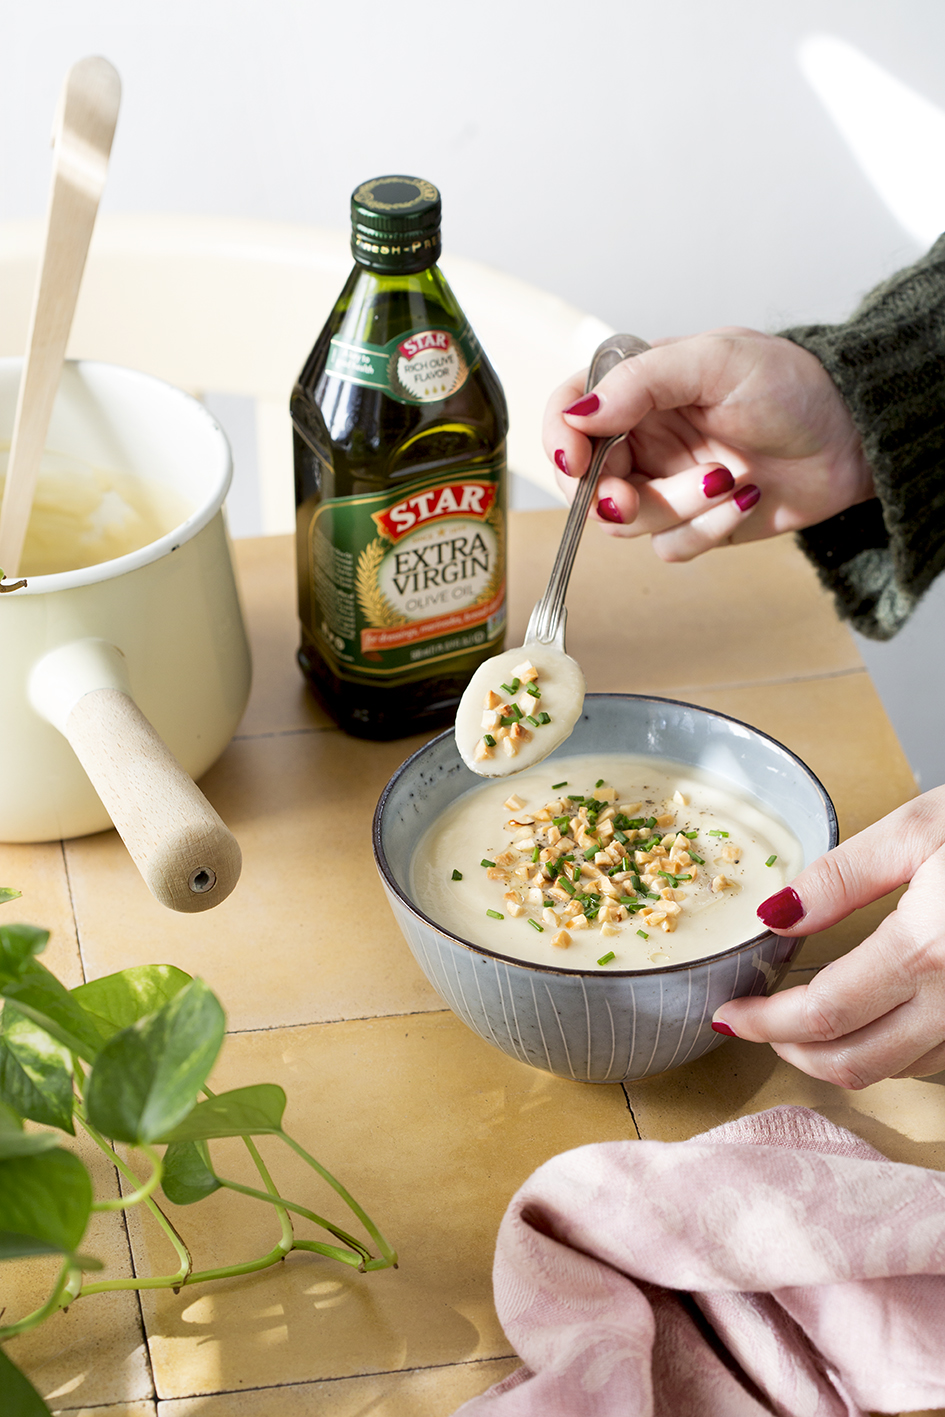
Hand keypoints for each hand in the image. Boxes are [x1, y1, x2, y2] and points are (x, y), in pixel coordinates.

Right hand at [543, 327, 874, 559]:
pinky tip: (744, 499)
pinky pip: (669, 547)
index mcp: (637, 388)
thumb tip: (580, 414)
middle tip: (632, 495)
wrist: (853, 436)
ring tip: (726, 479)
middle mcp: (641, 437)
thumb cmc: (793, 385)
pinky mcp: (692, 524)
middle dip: (610, 494)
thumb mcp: (715, 361)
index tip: (575, 464)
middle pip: (584, 482)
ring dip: (675, 507)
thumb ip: (640, 381)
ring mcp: (664, 483)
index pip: (568, 413)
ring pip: (626, 522)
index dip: (559, 441)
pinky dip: (706, 530)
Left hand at [712, 787, 944, 1087]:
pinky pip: (944, 1058)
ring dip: (845, 1055)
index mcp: (929, 951)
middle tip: (761, 1026)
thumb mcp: (919, 829)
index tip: (729, 1016)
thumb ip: (840, 878)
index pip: (822, 1016)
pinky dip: (898, 1049)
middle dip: (795, 1054)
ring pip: (903, 1070)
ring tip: (807, 1018)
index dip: (764, 1025)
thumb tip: (775, 918)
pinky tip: (879, 1011)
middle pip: (858, 1064)